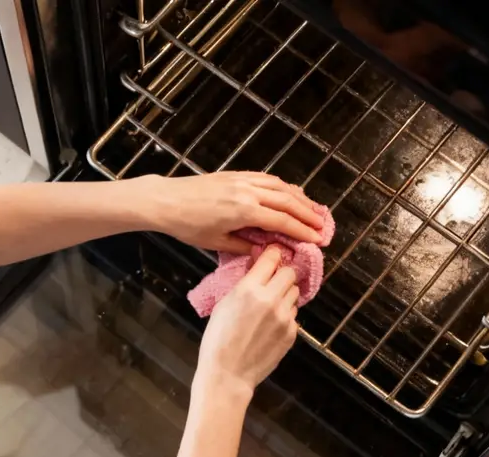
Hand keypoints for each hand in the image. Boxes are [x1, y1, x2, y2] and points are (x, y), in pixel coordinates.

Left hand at [133, 172, 325, 254]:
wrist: (166, 201)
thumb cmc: (187, 225)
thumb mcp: (216, 242)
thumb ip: (244, 246)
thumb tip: (266, 249)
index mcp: (244, 211)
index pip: (282, 221)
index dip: (302, 231)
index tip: (317, 240)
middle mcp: (248, 192)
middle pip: (287, 202)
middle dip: (307, 214)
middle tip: (323, 226)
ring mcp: (242, 180)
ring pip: (280, 187)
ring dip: (299, 198)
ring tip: (313, 209)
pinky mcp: (236, 175)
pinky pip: (267, 179)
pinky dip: (283, 186)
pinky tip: (290, 193)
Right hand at [196, 247, 300, 392]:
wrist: (228, 374)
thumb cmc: (218, 339)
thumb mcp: (224, 304)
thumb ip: (244, 284)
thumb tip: (257, 267)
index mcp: (249, 289)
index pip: (272, 258)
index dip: (273, 255)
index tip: (273, 256)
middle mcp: (271, 299)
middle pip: (290, 273)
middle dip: (282, 275)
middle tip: (272, 283)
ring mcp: (285, 317)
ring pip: (294, 293)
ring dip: (285, 295)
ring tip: (269, 308)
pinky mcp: (292, 332)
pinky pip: (293, 314)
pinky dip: (285, 316)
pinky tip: (270, 327)